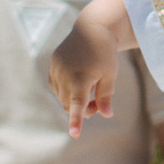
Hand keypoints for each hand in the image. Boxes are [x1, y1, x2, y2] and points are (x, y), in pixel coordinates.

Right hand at [48, 5, 119, 136]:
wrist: (92, 28)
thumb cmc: (105, 53)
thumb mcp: (110, 75)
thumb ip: (106, 96)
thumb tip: (107, 115)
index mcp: (81, 78)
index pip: (78, 105)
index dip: (76, 121)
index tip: (74, 135)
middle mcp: (65, 75)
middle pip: (70, 105)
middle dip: (83, 109)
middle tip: (98, 104)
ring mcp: (56, 70)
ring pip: (62, 97)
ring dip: (74, 100)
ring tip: (91, 87)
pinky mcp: (52, 66)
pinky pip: (56, 87)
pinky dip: (66, 90)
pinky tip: (78, 81)